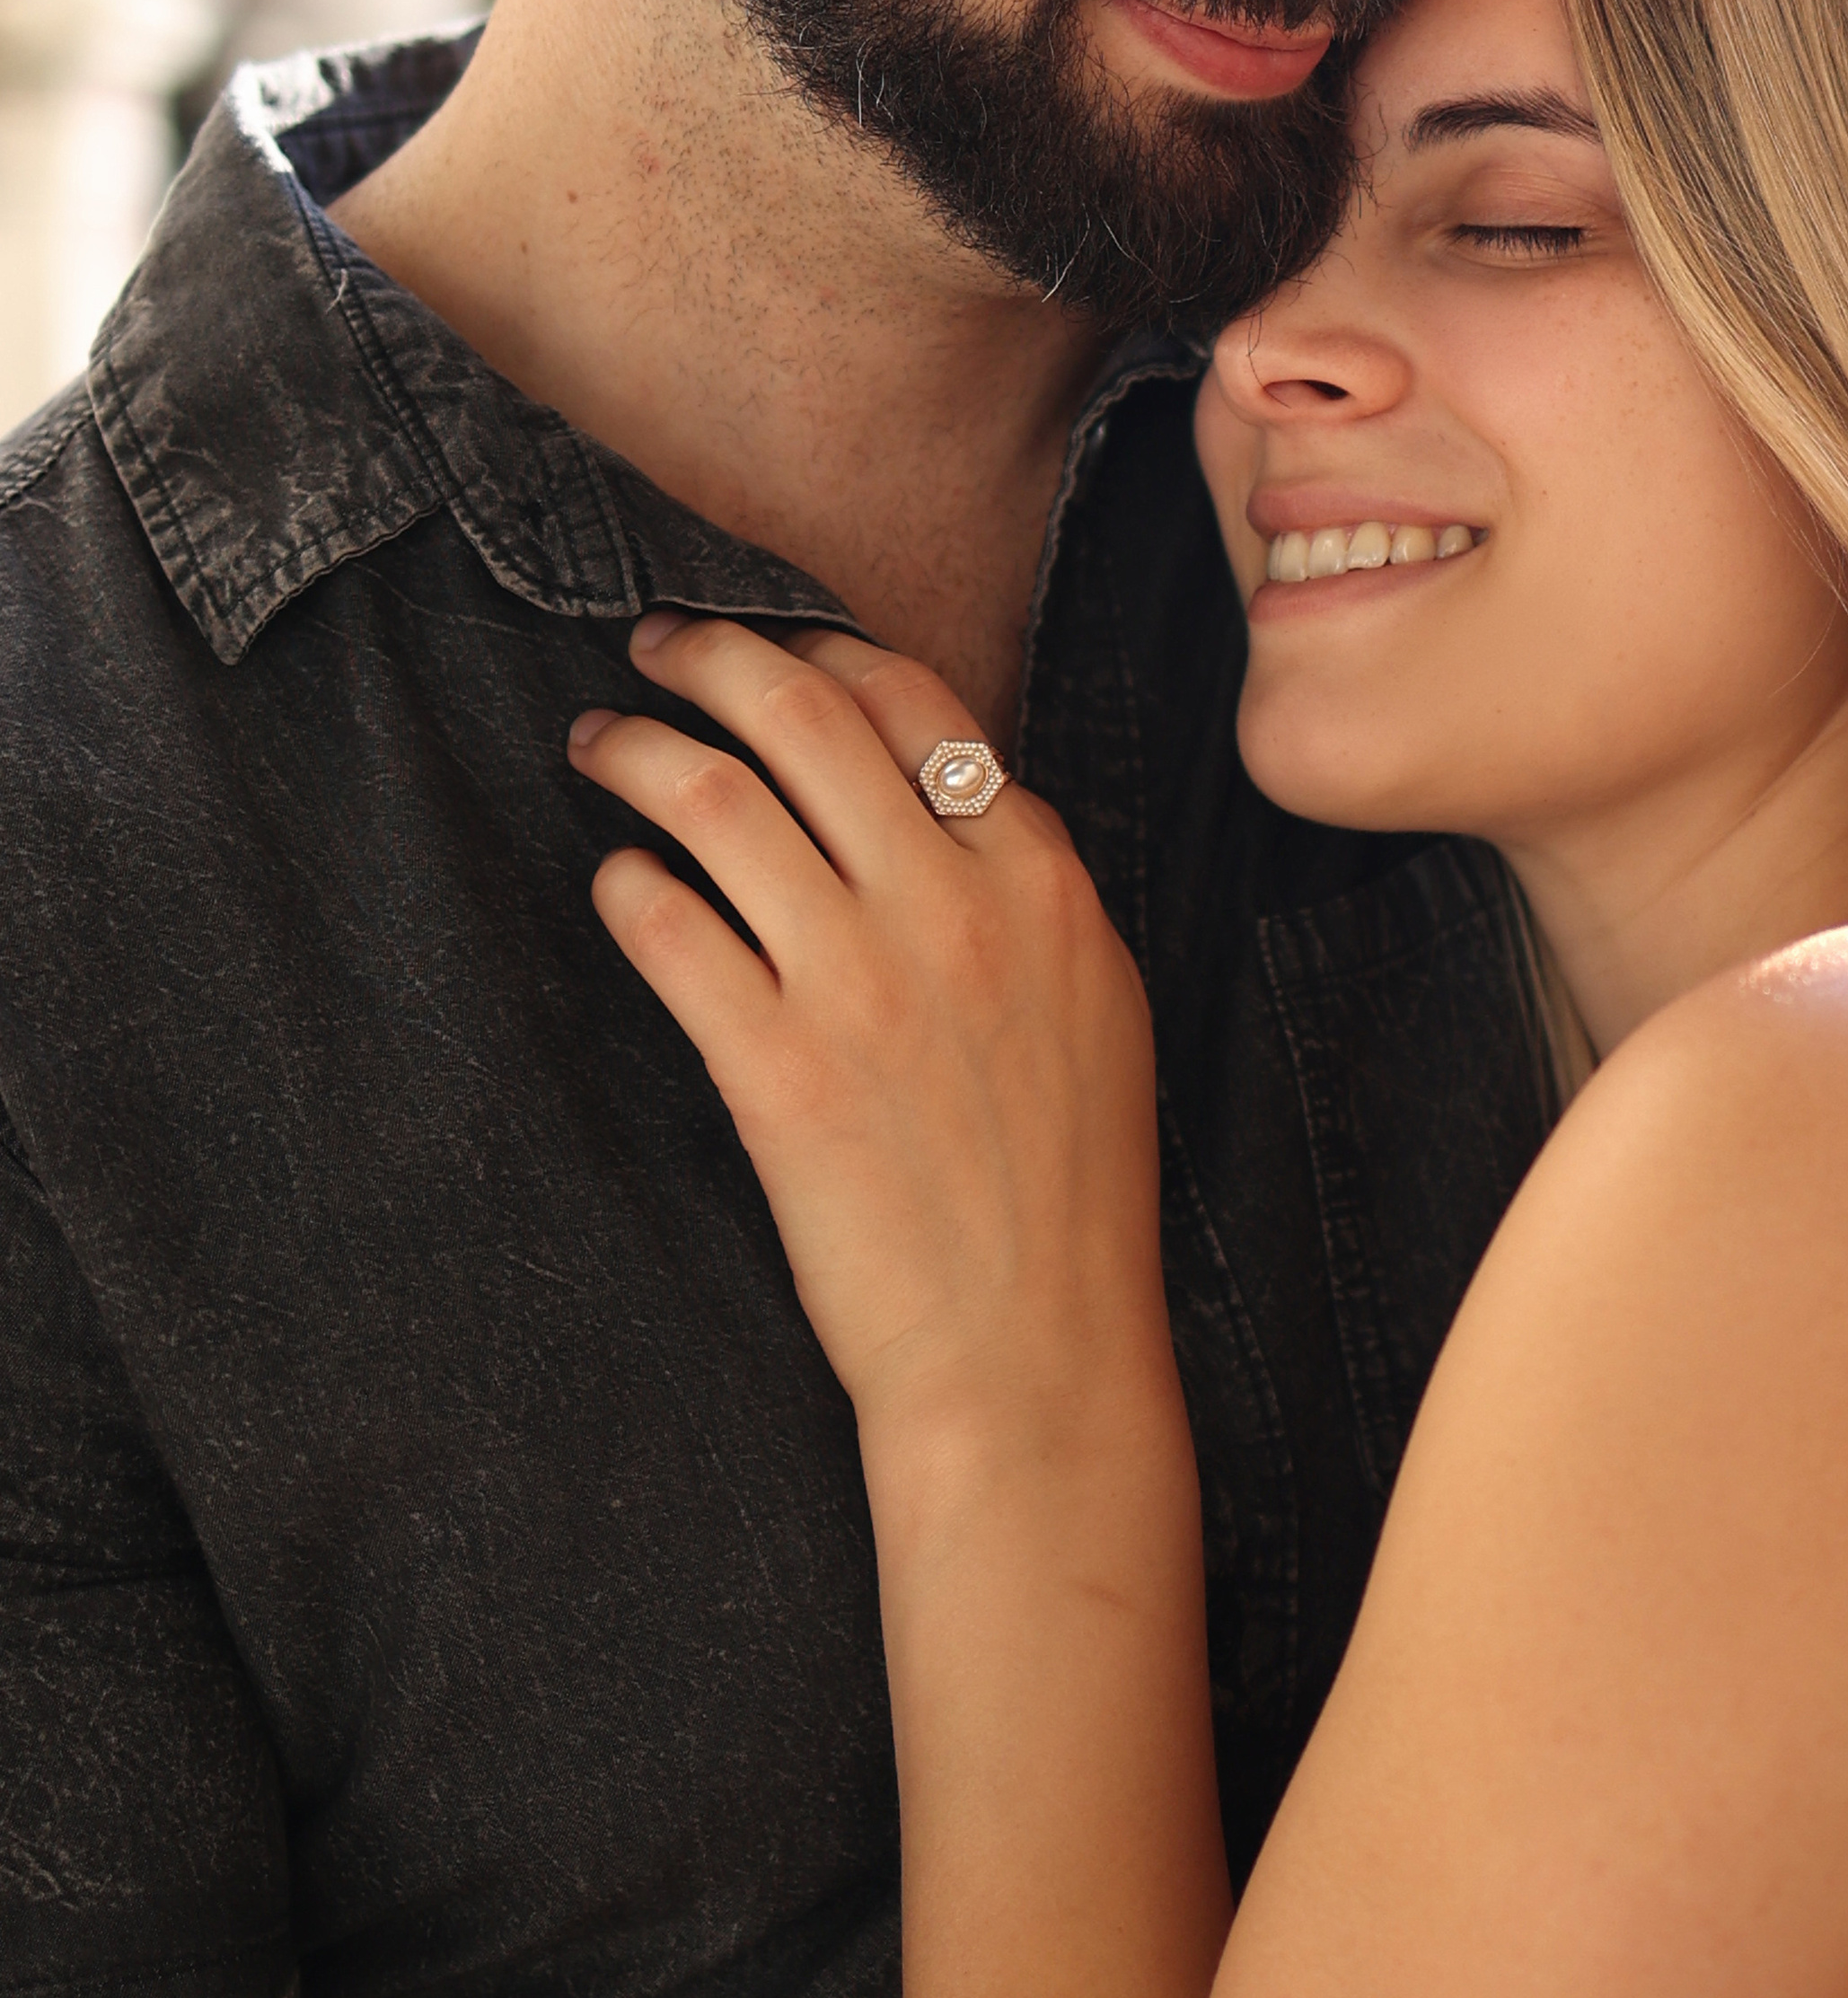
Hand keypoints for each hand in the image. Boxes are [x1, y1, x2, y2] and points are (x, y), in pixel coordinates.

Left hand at [568, 618, 1169, 1456]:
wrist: (1035, 1353)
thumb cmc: (1068, 1193)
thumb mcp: (1095, 1006)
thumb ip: (1024, 895)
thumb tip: (940, 811)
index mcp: (1041, 882)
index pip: (915, 704)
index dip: (824, 650)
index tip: (770, 644)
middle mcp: (954, 907)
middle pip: (803, 712)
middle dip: (711, 653)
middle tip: (655, 645)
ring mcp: (861, 983)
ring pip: (718, 798)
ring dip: (643, 750)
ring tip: (603, 743)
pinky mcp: (776, 1069)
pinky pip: (669, 929)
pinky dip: (627, 887)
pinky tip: (615, 883)